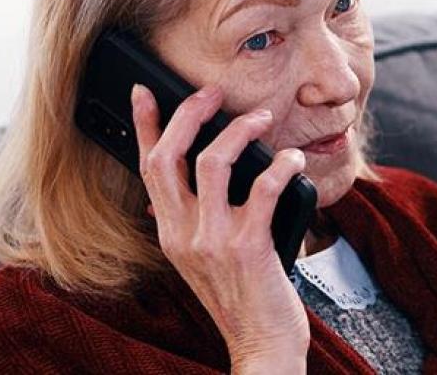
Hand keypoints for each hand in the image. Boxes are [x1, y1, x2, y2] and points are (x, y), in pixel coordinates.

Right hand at [131, 84, 308, 370]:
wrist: (260, 344)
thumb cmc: (240, 297)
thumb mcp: (201, 260)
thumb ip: (191, 224)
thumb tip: (184, 188)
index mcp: (170, 233)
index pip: (147, 168)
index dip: (145, 126)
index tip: (145, 93)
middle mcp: (182, 233)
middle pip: (169, 156)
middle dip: (188, 113)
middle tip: (212, 92)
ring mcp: (213, 240)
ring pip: (212, 162)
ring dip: (239, 131)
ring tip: (262, 118)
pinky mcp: (248, 245)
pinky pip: (262, 188)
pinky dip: (280, 165)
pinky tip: (292, 158)